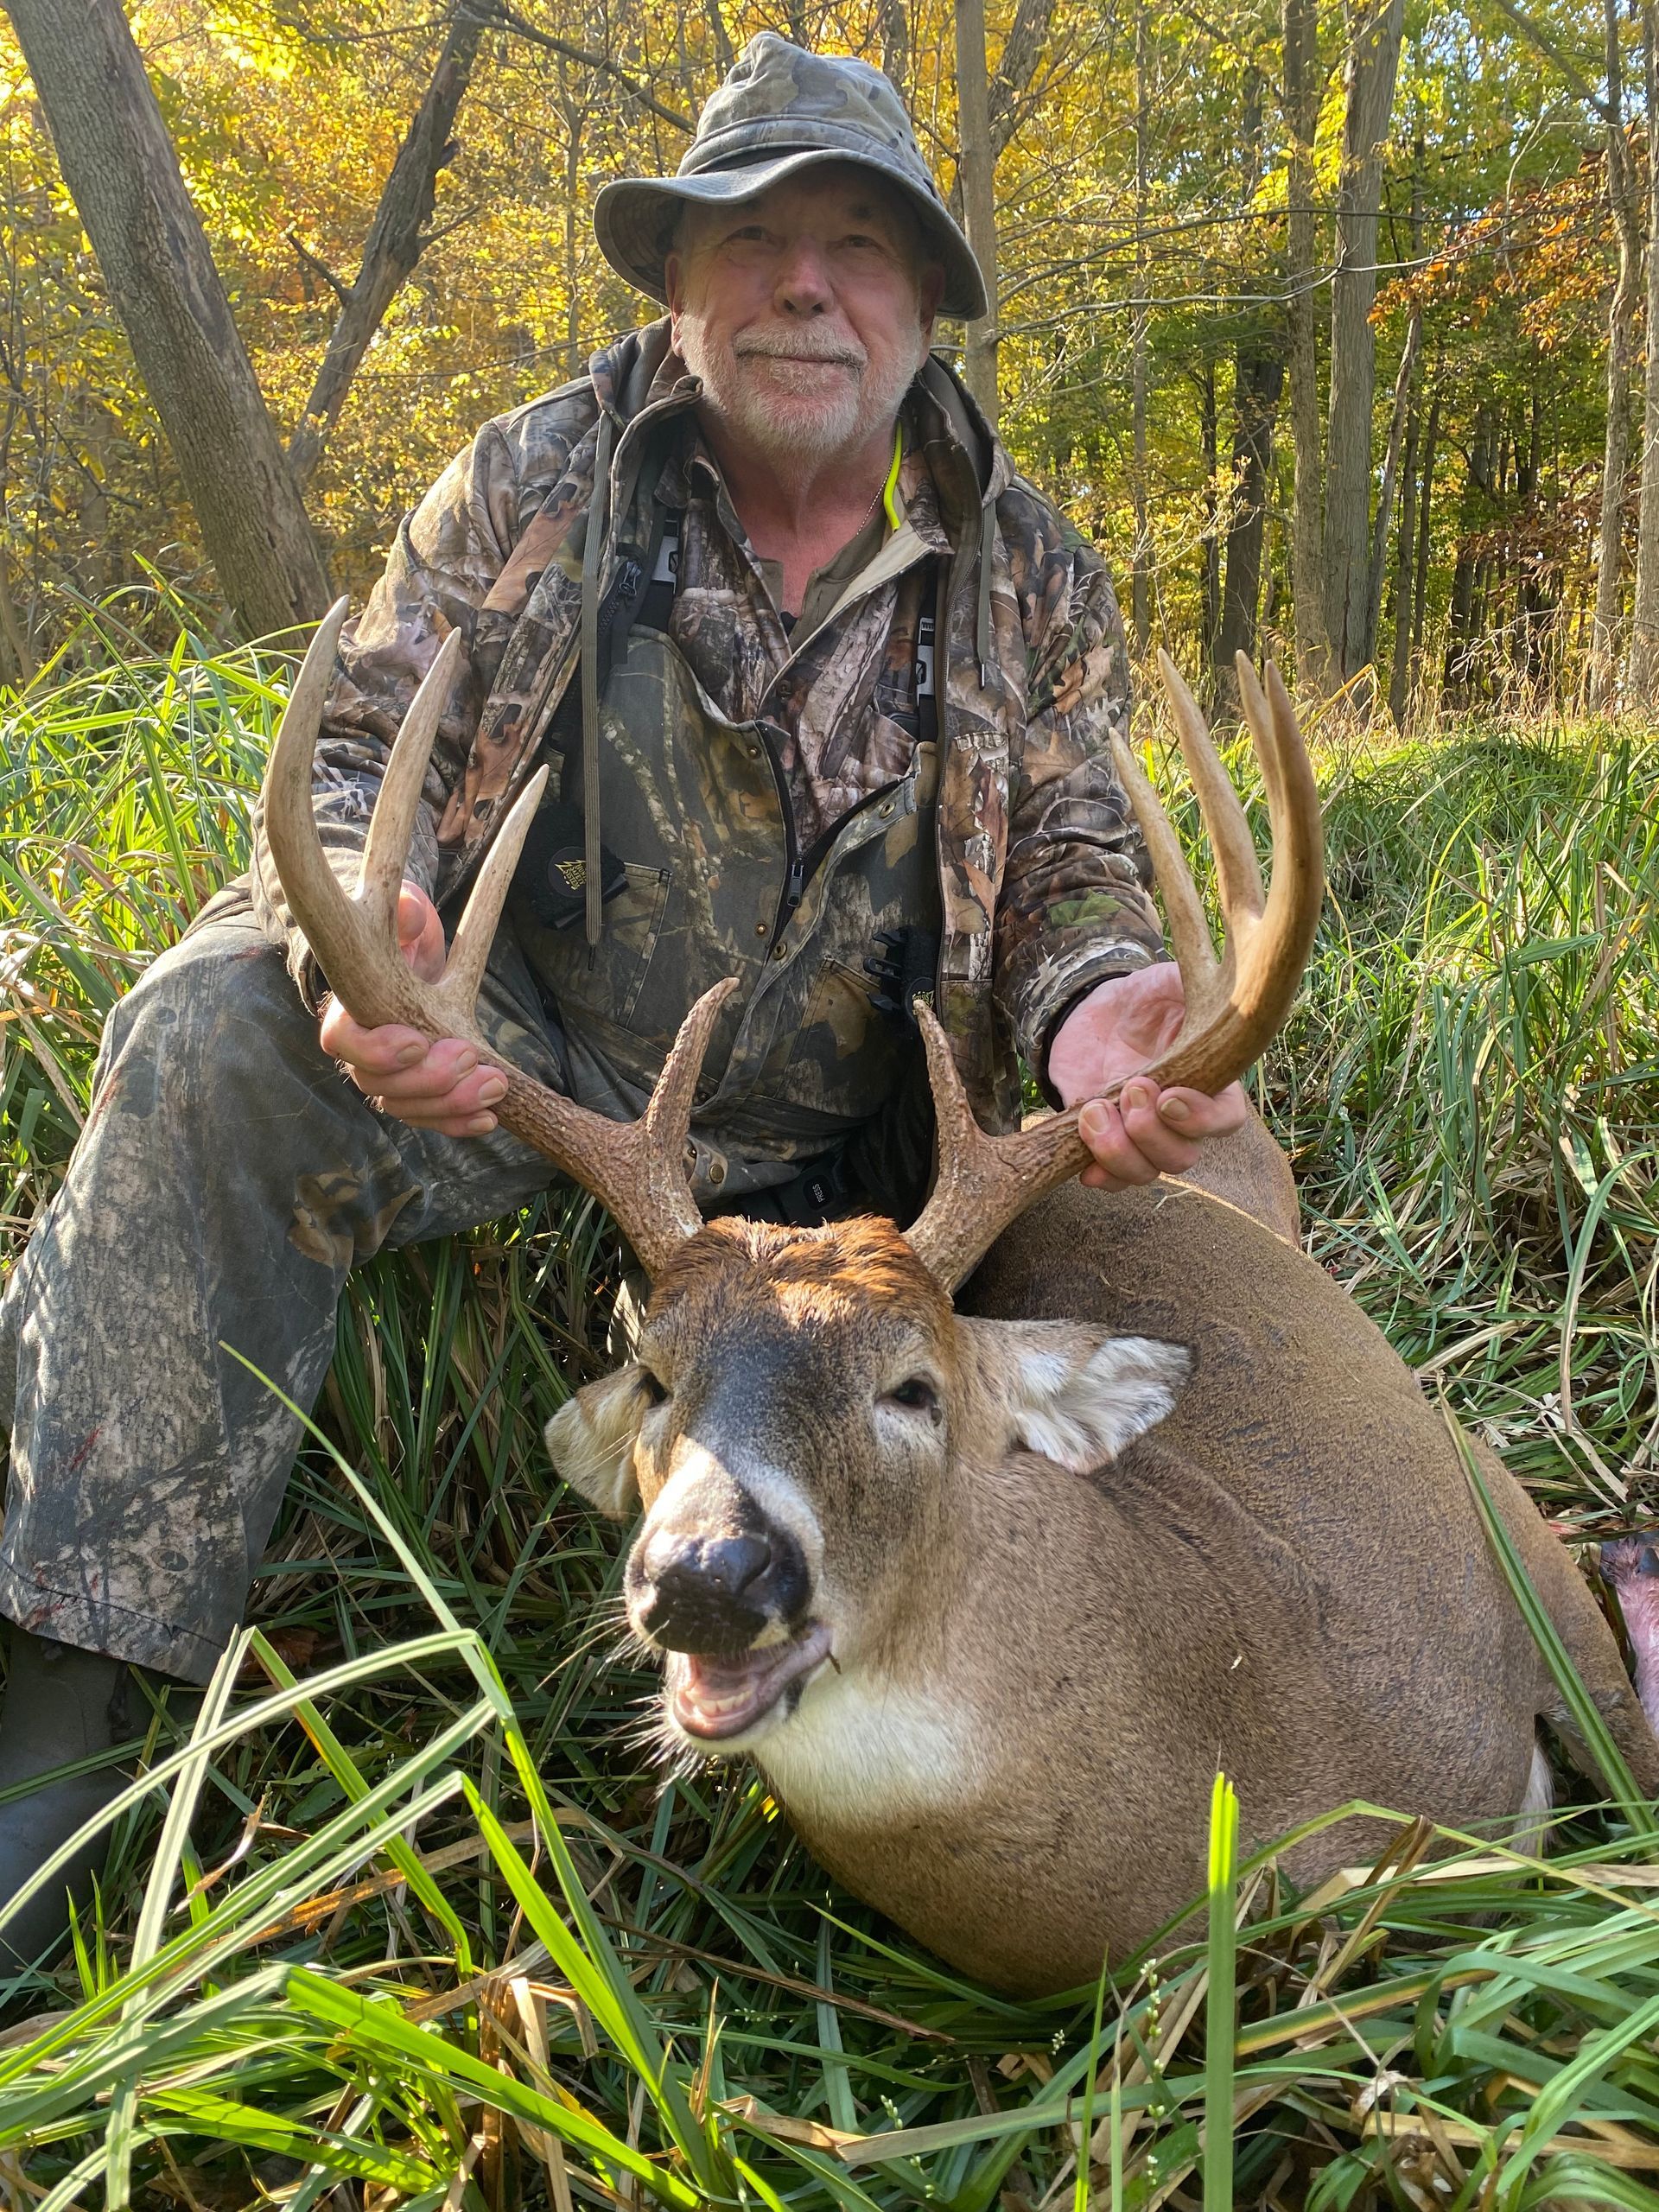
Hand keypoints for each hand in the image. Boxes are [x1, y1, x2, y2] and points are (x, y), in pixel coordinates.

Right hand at [318, 883, 507, 1137]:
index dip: (378, 1051)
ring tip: (495, 1085)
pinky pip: (431, 1120)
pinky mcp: (418, 1095)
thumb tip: (414, 914)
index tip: (418, 1042)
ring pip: (407, 1108)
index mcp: (349, 1011)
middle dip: (429, 1079)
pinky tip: (490, 1118)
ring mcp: (388, 1079)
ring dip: (451, 1103)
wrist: (416, 962)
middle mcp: (361, 1052)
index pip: (344, 1044)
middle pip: (379, 1085)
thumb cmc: (404, 937)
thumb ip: (404, 914)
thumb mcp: (406, 915)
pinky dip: (459, 1123)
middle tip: (470, 1056)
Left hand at [1047, 964, 1247, 1191]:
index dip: (1201, 1119)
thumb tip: (1208, 981)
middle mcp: (1182, 1120)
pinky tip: (1083, 1166)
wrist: (1098, 1015)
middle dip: (1150, 1131)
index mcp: (1211, 1084)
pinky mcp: (1109, 1142)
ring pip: (1145, 1172)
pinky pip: (1112, 1180)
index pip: (1226, 1120)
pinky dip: (1100, 1177)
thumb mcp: (1169, 984)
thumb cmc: (1146, 999)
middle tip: (1130, 1087)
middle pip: (1182, 1157)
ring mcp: (1145, 1136)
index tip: (1168, 1097)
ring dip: (1117, 1151)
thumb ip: (1191, 988)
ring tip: (1093, 1110)